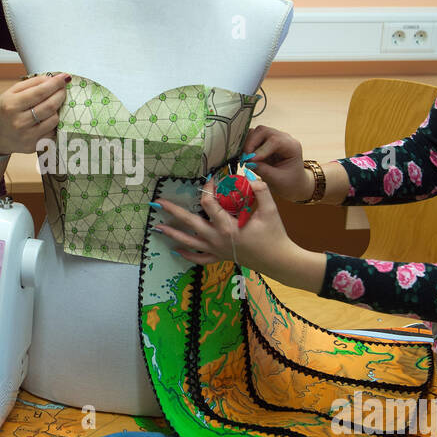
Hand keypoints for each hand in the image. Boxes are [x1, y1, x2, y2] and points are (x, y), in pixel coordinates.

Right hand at [0, 72, 71, 155]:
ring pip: (54, 120)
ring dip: (57, 110)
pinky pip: (52, 132)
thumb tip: (52, 79)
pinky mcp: (33, 147)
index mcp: (12, 105)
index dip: (55, 84)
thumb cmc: (1, 112)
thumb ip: (31, 83)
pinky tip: (47, 119)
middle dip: (60, 95)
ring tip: (52, 104)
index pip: (40, 92)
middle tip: (63, 89)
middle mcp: (19, 122)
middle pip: (50, 106)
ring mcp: (27, 137)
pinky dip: (53, 124)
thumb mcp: (10, 93)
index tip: (64, 78)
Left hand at [152, 179, 303, 282]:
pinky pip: (199, 258)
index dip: (208, 188)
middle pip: (191, 223)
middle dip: (174, 212)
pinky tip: (176, 249)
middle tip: (159, 203)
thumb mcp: (271, 210)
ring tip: (157, 228)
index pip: (210, 204)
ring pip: (190, 242)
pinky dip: (187, 255)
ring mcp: (217, 250)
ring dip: (173, 234)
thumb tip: (249, 175)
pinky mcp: (220, 257)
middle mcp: (218, 239)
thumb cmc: (275, 235)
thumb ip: (260, 190)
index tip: (211, 179)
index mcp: (228, 227)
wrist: (279, 260)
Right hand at [242, 125, 309, 201]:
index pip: (275, 140)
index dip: (260, 149)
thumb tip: (248, 161)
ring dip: (247, 144)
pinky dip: (246, 145)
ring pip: (256, 132)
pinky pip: (252, 137)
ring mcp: (274, 138)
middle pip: (263, 131)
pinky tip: (245, 157)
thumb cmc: (290, 183)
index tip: (250, 160)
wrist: (293, 184)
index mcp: (292, 147)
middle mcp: (283, 138)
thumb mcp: (277, 180)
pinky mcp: (265, 142)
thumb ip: (263, 170)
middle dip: (251, 144)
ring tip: (245, 158)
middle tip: (245, 159)